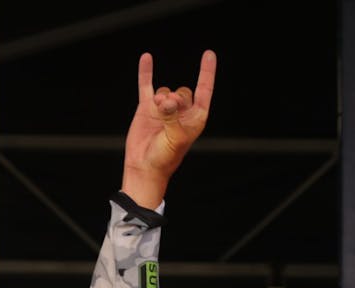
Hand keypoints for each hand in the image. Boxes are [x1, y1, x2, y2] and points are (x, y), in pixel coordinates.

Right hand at [121, 50, 215, 206]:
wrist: (144, 166)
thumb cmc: (165, 157)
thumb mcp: (175, 138)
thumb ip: (172, 116)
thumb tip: (165, 99)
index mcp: (195, 119)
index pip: (204, 90)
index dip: (207, 72)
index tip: (209, 54)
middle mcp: (181, 112)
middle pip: (183, 91)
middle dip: (176, 96)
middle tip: (169, 108)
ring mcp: (164, 109)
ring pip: (165, 90)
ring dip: (161, 96)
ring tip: (157, 110)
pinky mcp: (147, 108)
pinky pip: (146, 85)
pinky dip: (146, 72)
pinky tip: (147, 57)